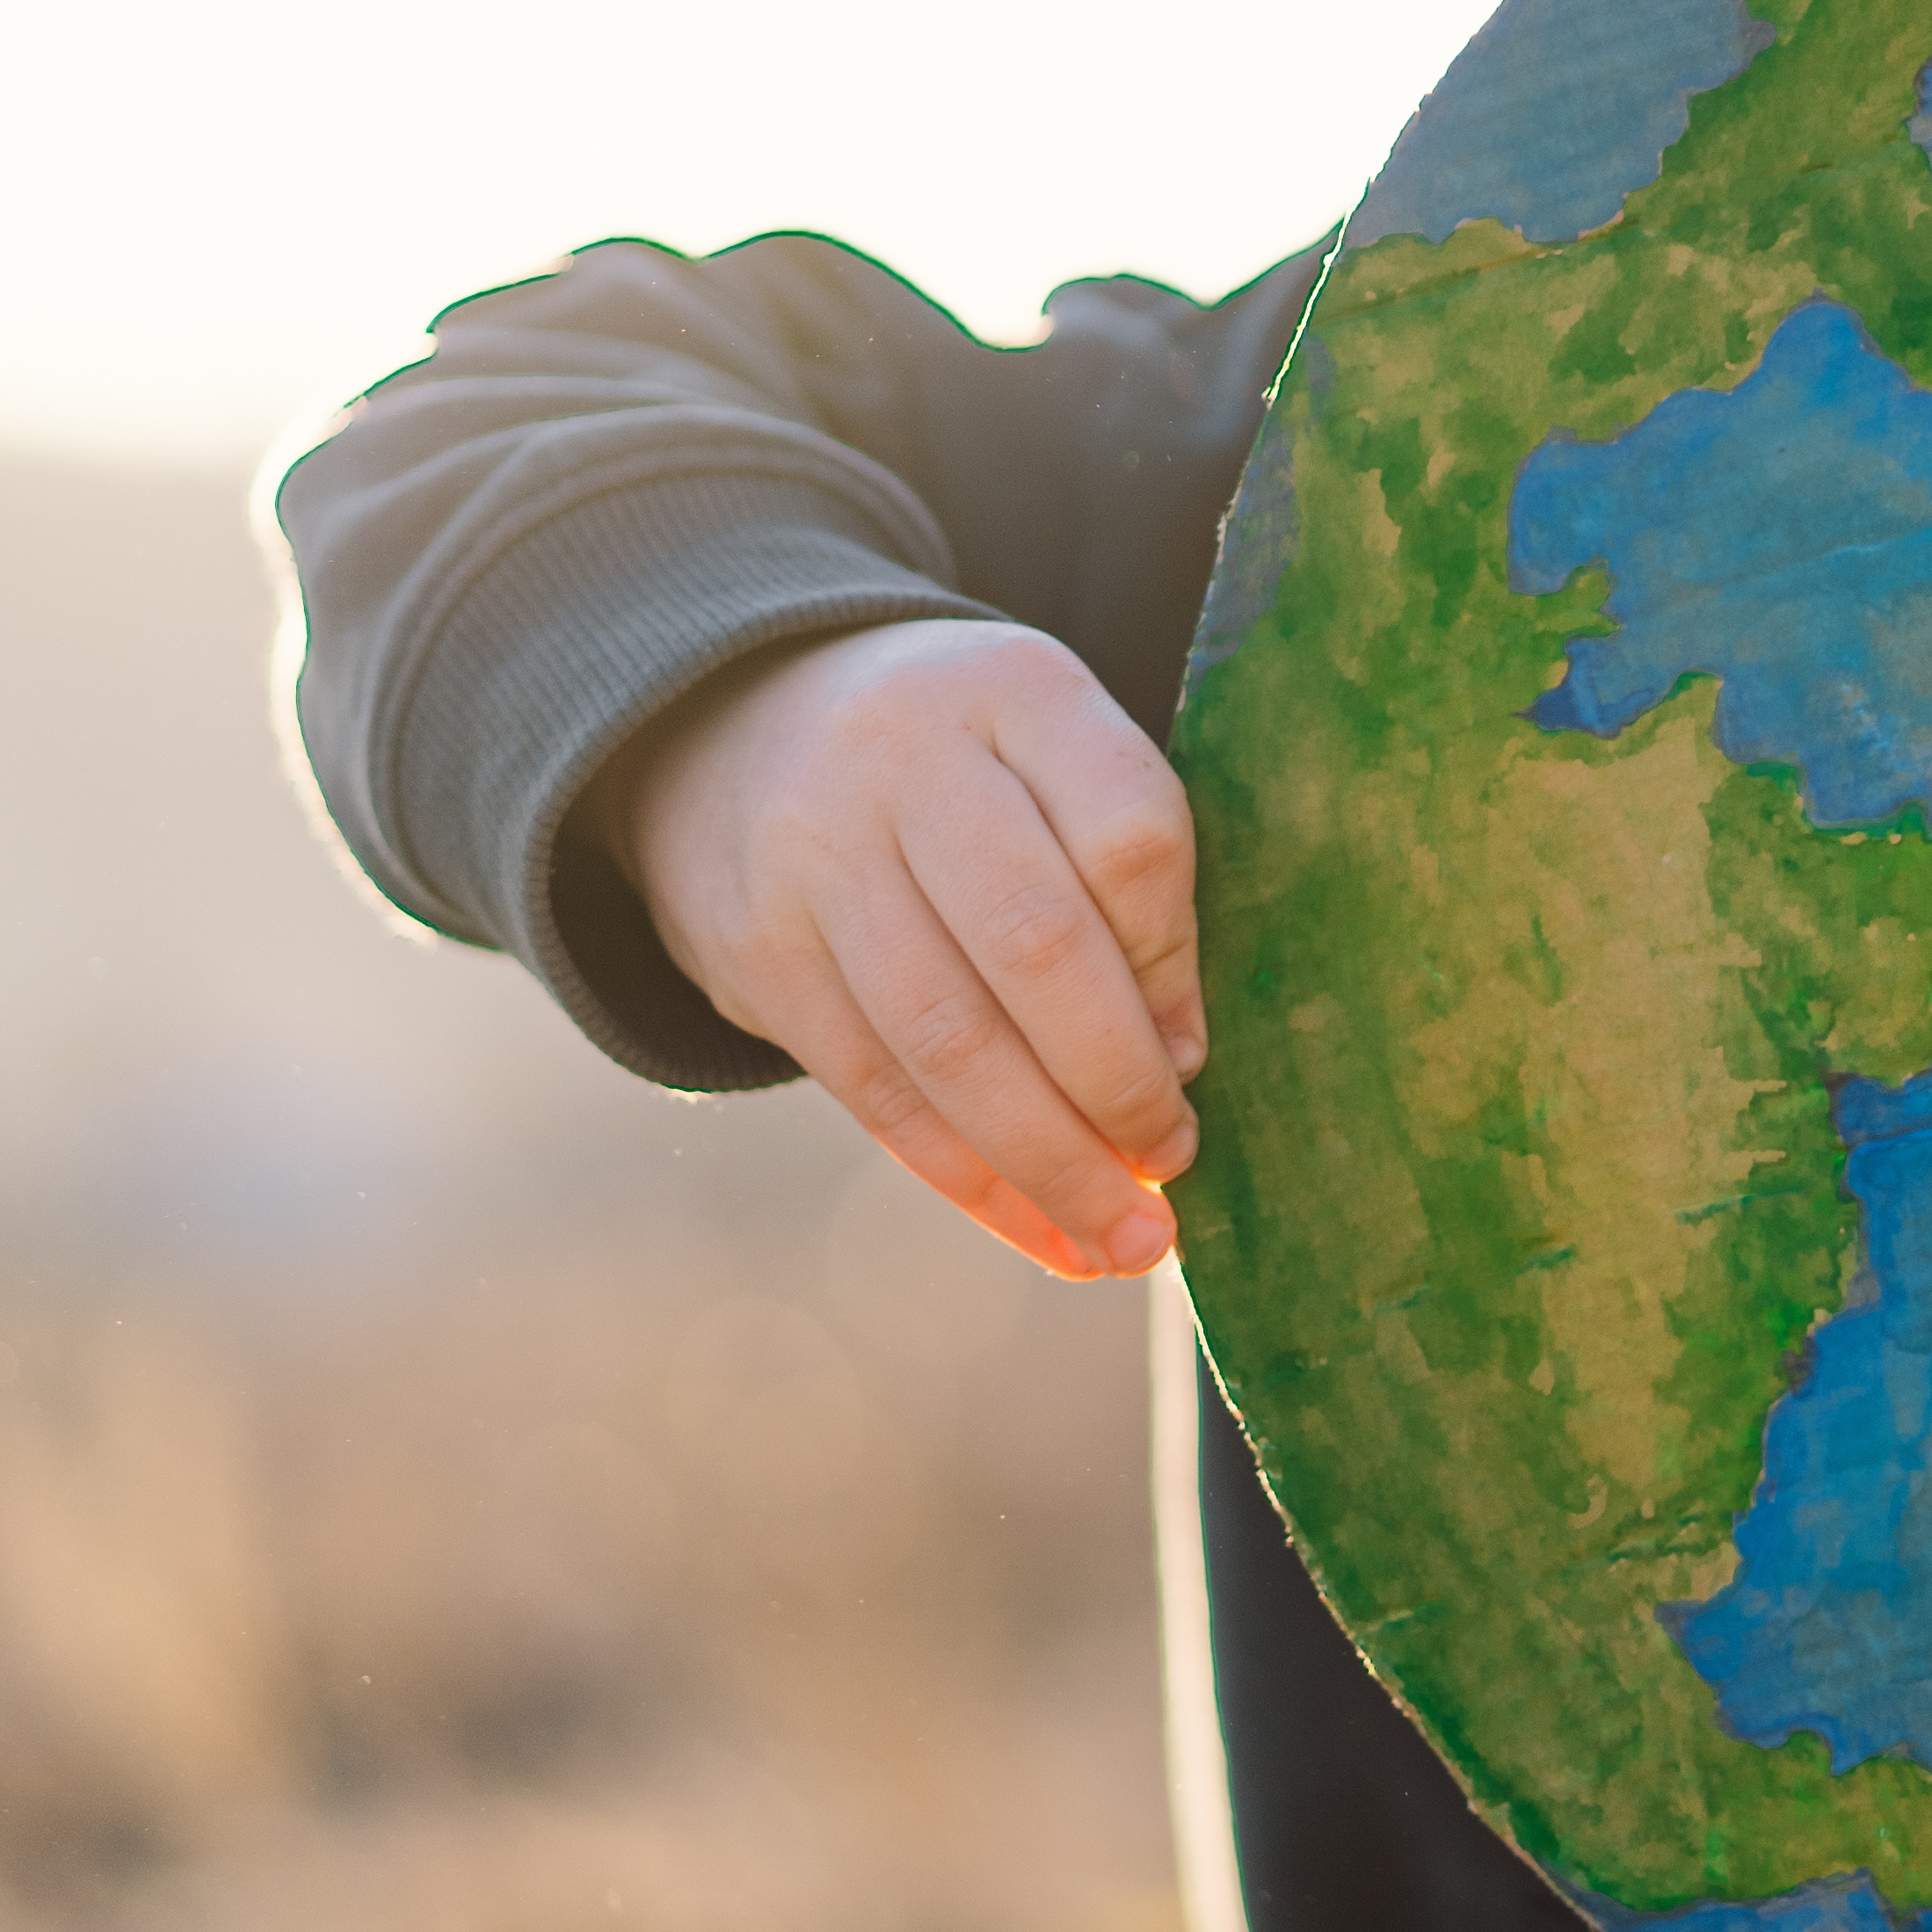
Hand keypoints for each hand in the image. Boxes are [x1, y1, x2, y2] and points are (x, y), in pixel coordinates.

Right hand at [597, 619, 1204, 1281]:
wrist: (732, 724)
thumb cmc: (961, 763)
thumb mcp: (1055, 752)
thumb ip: (1128, 873)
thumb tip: (1179, 1057)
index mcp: (1017, 692)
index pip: (1128, 832)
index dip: (1174, 963)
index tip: (1199, 1058)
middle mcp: (905, 762)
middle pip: (1035, 943)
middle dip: (1116, 1082)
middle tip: (1174, 1166)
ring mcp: (816, 856)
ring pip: (946, 1038)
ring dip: (1048, 1161)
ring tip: (1123, 1240)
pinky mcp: (757, 951)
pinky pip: (875, 1088)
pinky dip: (967, 1178)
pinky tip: (1039, 1231)